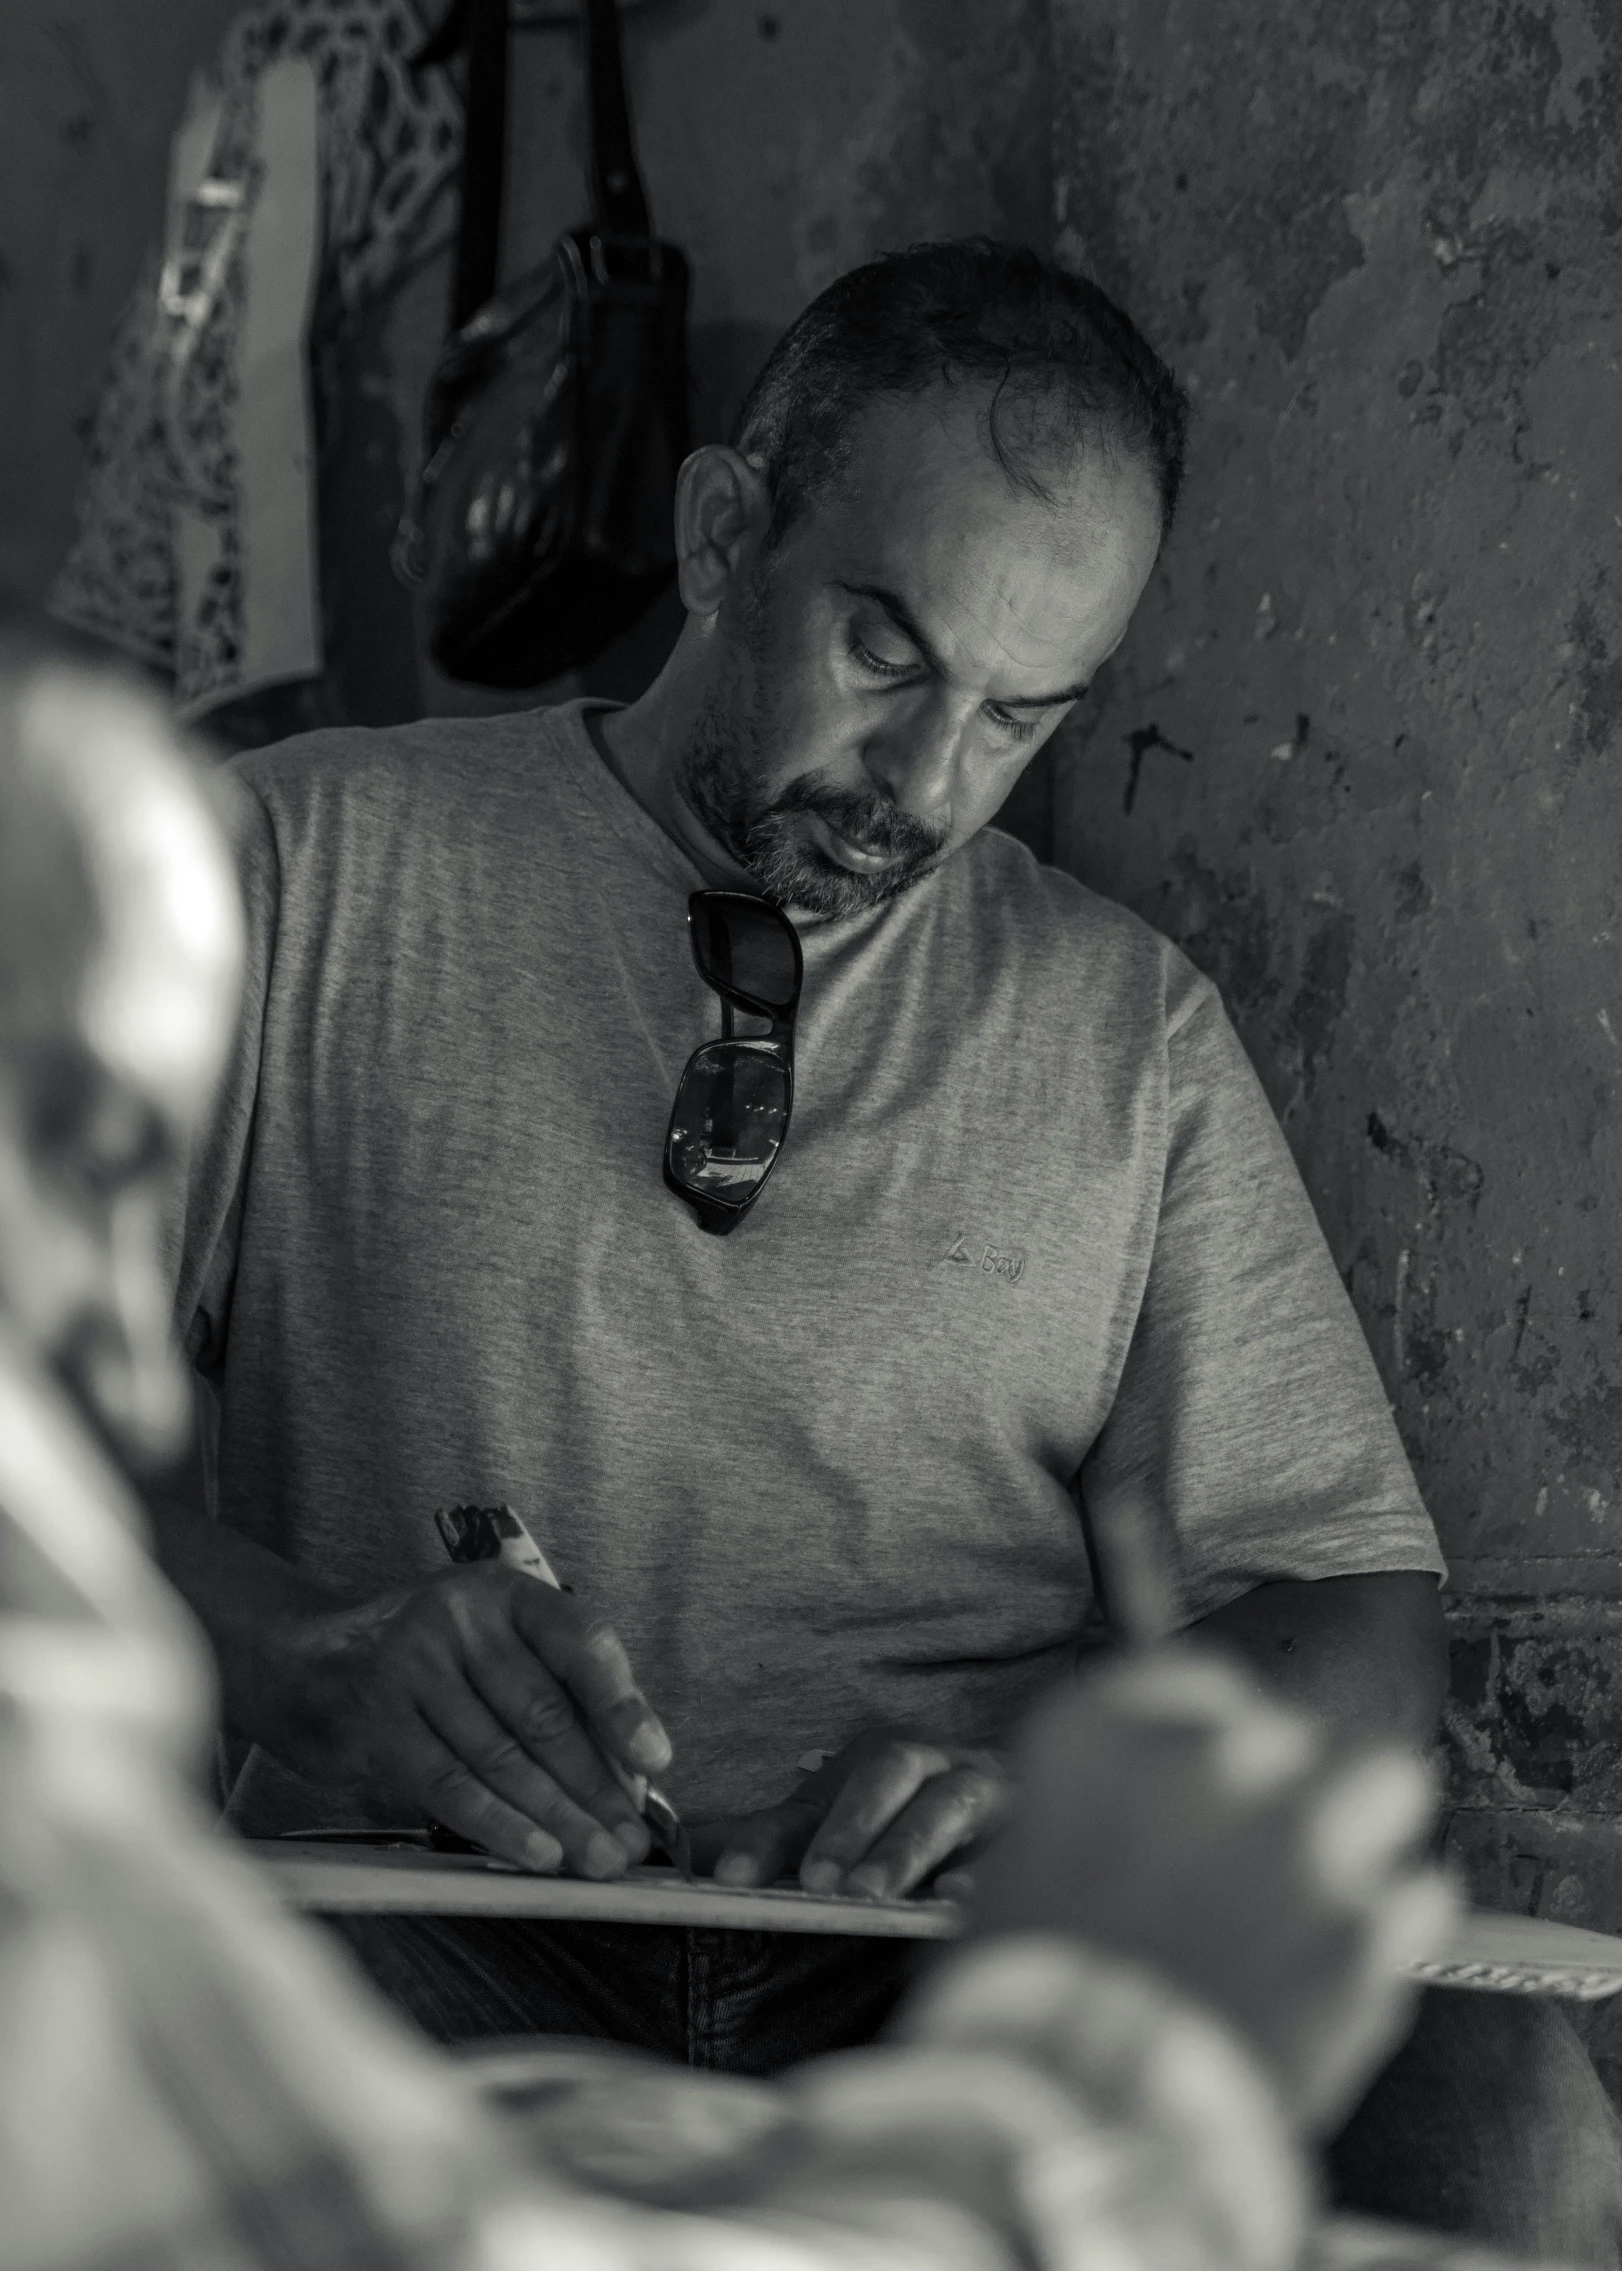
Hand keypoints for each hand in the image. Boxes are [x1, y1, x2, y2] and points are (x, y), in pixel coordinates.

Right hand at [281, 1565, 672, 1878]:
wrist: (310, 1662)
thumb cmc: (429, 1663)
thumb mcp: (491, 1647)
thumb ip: (556, 1693)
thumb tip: (628, 1776)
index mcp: (504, 1594)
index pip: (579, 1641)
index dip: (621, 1704)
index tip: (655, 1760)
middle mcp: (459, 1620)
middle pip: (543, 1712)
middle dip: (595, 1785)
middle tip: (631, 1839)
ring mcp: (411, 1667)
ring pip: (501, 1756)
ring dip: (558, 1816)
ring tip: (597, 1857)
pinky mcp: (376, 1722)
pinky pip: (449, 1784)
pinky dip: (499, 1825)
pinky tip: (537, 1853)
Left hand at [693, 1728, 1009, 1899]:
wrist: (1011, 1805)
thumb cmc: (905, 1821)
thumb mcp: (830, 1825)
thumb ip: (766, 1840)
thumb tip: (678, 1855)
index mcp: (870, 1762)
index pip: (810, 1799)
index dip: (767, 1837)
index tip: (728, 1878)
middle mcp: (926, 1764)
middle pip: (887, 1775)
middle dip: (850, 1825)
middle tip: (817, 1881)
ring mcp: (981, 1791)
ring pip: (946, 1804)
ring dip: (906, 1845)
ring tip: (871, 1893)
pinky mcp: (1027, 1828)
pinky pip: (1010, 1845)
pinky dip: (983, 1870)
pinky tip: (955, 1898)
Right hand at [968, 1646, 1457, 2133]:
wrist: (1077, 2115)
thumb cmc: (1023, 2004)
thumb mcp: (1024, 1872)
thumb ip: (1104, 1822)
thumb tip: (1154, 1834)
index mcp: (1100, 1738)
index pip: (1196, 1684)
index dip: (1219, 1725)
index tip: (1222, 1758)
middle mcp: (1204, 1763)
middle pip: (1293, 1731)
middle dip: (1290, 1787)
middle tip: (1271, 1851)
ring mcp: (1295, 1836)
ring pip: (1387, 1776)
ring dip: (1368, 1817)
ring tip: (1342, 1877)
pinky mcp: (1365, 1925)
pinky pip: (1419, 1891)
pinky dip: (1393, 1925)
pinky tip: (1354, 1962)